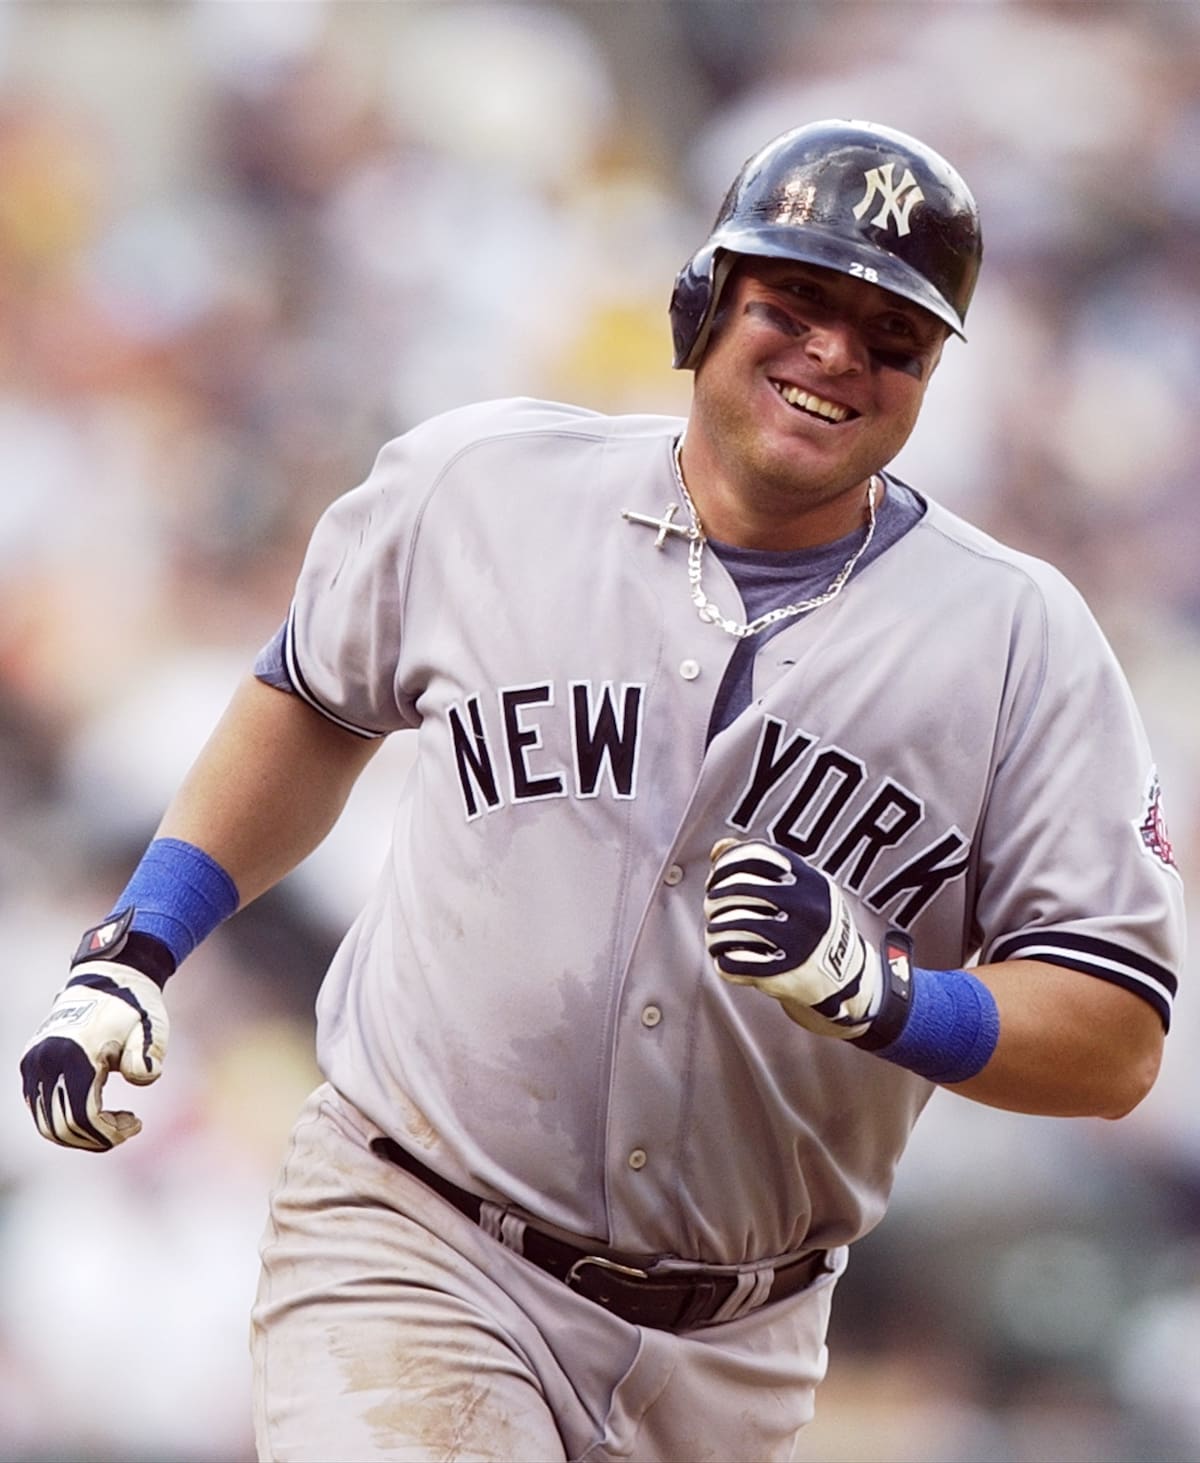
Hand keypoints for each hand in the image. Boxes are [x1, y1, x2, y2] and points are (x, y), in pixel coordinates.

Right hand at [20, 963, 168, 1150]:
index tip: (136, 1125)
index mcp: (74, 1055)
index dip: (108, 1133)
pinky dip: (66, 1119)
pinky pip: (41, 1108)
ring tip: (114, 1121)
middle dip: (97, 1138)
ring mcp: (33, 1063)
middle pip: (62, 1127)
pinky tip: (96, 1111)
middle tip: (129, 1126)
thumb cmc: (133, 1006)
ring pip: (47, 1123)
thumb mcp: (149, 1028)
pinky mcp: (30, 1064)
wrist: (106, 978)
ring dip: (81, 1133)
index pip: (82, 1117)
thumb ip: (146, 1056)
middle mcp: (45, 1061)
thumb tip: (142, 1078)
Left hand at [704, 838, 882, 1038]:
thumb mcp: (800, 888)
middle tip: (710, 905)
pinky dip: (721, 957)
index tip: (716, 877)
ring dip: (714, 930)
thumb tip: (719, 849)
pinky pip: (734, 961)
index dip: (726, 865)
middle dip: (715, 898)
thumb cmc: (810, 923)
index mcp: (810, 881)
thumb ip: (761, 865)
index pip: (755, 857)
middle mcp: (806, 907)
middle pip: (740, 890)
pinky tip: (722, 955)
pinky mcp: (783, 973)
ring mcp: (796, 941)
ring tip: (714, 932)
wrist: (845, 976)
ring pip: (732, 925)